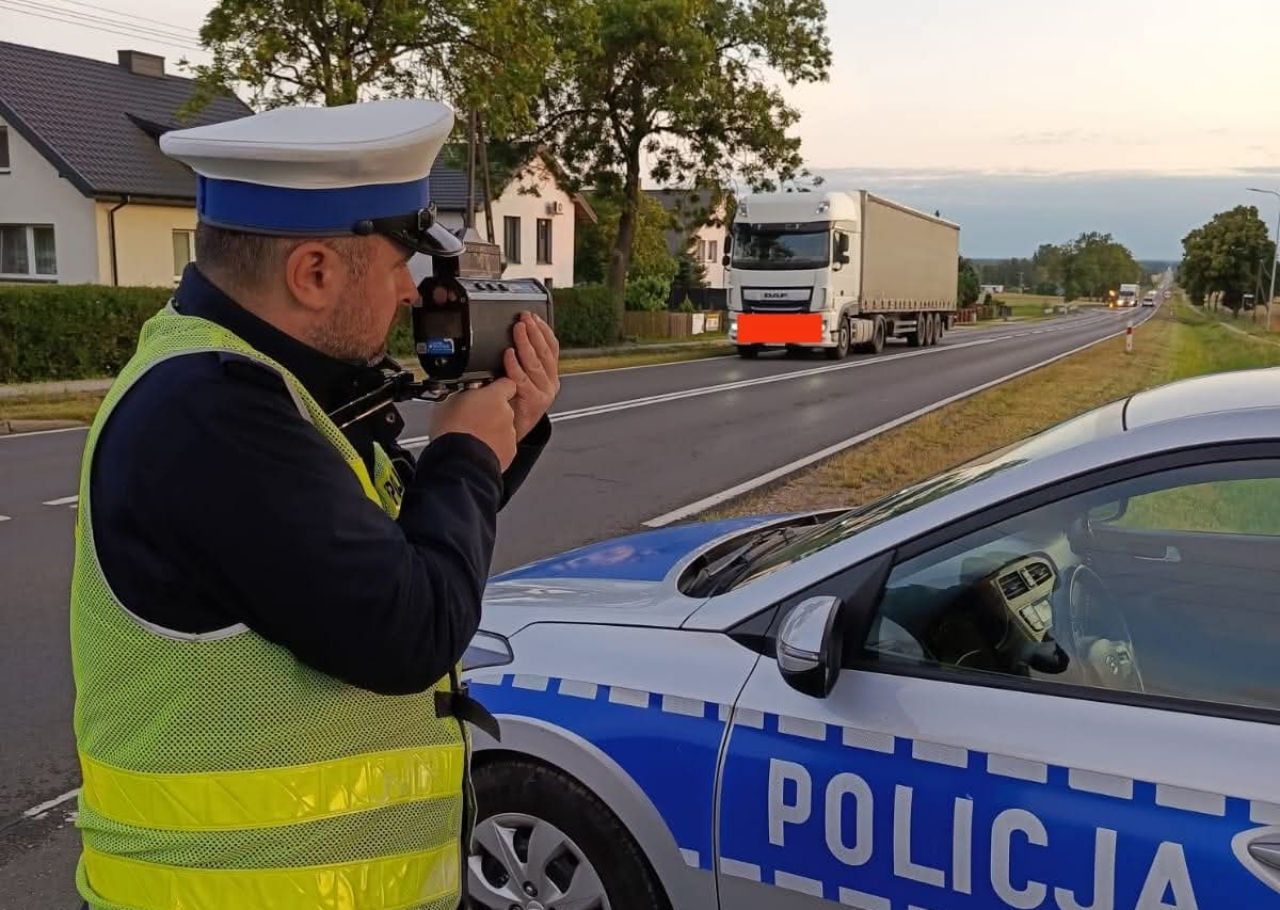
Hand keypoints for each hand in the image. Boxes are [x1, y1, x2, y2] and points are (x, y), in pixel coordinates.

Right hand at [429, 378, 517, 470]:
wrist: (459, 462)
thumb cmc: (451, 432)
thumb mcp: (447, 403)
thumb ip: (461, 395)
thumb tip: (459, 394)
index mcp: (494, 397)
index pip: (506, 383)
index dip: (497, 387)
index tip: (488, 391)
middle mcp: (506, 413)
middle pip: (503, 408)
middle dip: (490, 412)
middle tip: (472, 419)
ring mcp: (509, 433)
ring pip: (503, 428)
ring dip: (491, 430)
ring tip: (472, 437)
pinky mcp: (509, 452)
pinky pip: (503, 445)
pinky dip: (493, 446)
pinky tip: (477, 448)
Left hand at [504, 312, 560, 440]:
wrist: (512, 434)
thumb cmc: (514, 405)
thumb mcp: (524, 380)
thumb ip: (523, 363)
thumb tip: (516, 337)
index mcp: (550, 375)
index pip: (552, 348)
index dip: (544, 330)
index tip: (534, 316)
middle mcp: (550, 383)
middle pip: (545, 352)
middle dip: (534, 332)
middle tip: (524, 318)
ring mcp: (544, 392)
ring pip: (535, 363)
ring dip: (526, 343)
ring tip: (518, 329)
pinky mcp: (533, 401)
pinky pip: (522, 379)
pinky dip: (515, 364)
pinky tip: (509, 354)